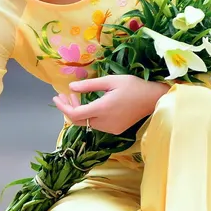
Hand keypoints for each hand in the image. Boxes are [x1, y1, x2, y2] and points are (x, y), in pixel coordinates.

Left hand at [52, 75, 170, 134]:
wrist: (153, 99)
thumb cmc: (133, 86)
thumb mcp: (110, 80)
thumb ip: (89, 85)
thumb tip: (71, 88)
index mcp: (102, 109)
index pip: (74, 114)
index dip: (63, 107)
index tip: (56, 97)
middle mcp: (104, 122)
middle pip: (78, 121)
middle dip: (68, 108)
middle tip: (64, 95)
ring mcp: (110, 128)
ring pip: (86, 124)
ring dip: (78, 112)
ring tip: (76, 97)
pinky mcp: (115, 130)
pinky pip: (96, 125)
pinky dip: (88, 116)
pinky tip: (90, 105)